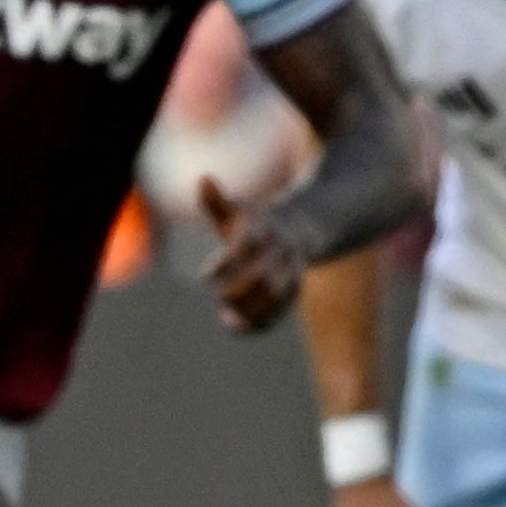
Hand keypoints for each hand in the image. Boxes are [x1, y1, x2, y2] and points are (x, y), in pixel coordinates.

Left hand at [202, 177, 310, 332]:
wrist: (302, 229)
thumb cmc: (255, 223)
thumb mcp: (237, 211)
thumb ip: (216, 201)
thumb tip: (203, 179)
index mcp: (263, 230)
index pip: (245, 247)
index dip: (225, 264)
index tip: (206, 277)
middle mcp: (280, 251)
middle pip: (262, 274)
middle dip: (238, 289)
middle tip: (219, 295)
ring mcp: (291, 270)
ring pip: (276, 294)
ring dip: (252, 308)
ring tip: (229, 317)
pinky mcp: (296, 288)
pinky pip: (281, 309)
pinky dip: (261, 321)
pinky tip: (238, 327)